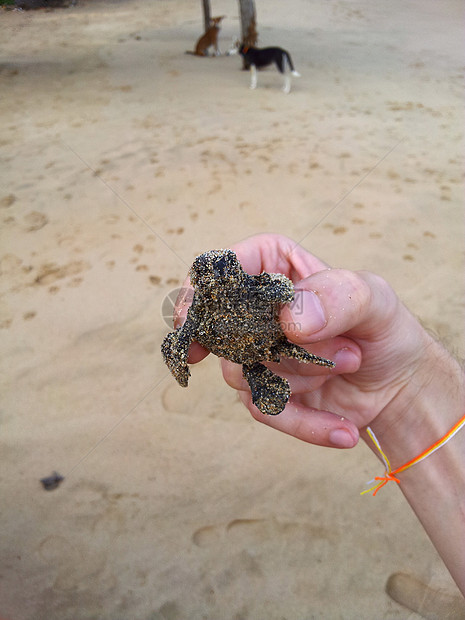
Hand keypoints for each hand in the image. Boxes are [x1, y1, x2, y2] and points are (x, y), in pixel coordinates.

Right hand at [213, 234, 433, 449]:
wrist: (399, 384)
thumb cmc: (384, 328)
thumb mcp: (375, 300)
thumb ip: (337, 296)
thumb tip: (288, 321)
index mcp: (272, 267)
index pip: (222, 269)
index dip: (199, 293)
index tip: (191, 323)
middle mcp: (255, 309)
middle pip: (230, 328)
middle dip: (288, 348)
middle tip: (348, 352)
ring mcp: (256, 352)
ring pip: (244, 371)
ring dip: (304, 377)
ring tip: (351, 364)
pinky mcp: (264, 391)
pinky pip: (264, 409)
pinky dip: (304, 421)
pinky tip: (343, 429)